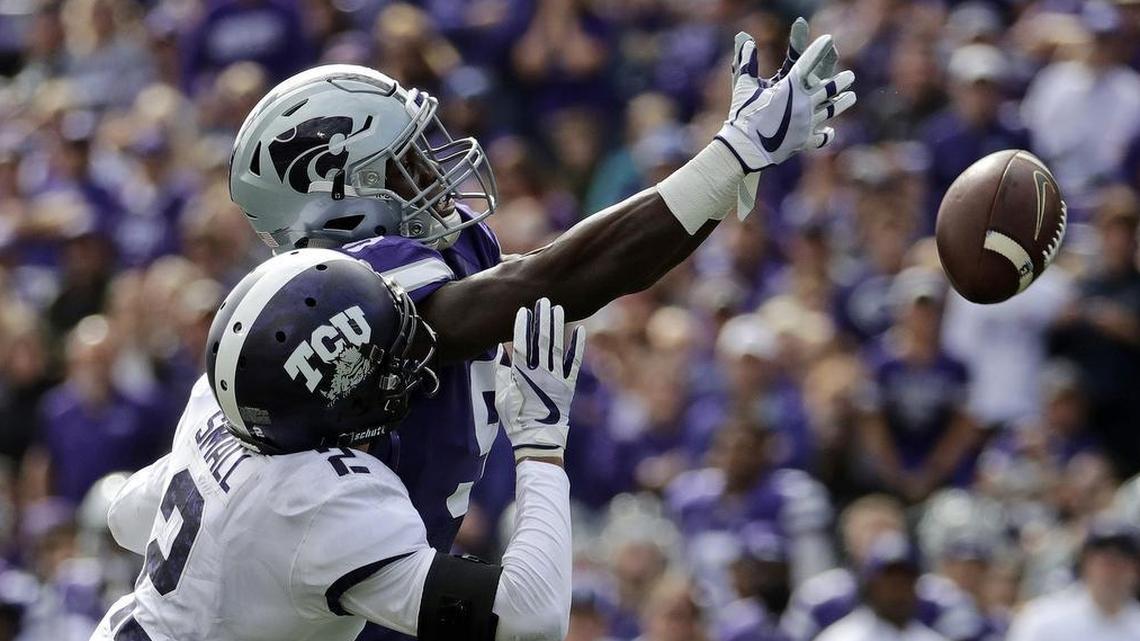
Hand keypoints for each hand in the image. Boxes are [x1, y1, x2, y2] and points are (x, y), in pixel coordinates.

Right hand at [496, 298, 584, 461]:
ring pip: (557, 346)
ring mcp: (556, 378)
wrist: (538, 439)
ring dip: (557, 326)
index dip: (522, 326)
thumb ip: (503, 370)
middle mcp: (540, 373)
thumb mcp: (502, 394)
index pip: (521, 344)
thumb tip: (501, 349)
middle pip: (540, 340)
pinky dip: (577, 346)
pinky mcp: (568, 385)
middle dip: (541, 318)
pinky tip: (580, 329)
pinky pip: (574, 362)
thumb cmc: (515, 418)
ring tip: (556, 308)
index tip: (523, 309)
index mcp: (521, 375)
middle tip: (542, 300)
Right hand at [716, 19, 855, 208]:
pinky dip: (827, 133)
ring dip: (843, 102)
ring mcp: (807, 124)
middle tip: (849, 76)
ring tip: (851, 96)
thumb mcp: (744, 87)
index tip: (828, 39)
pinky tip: (829, 130)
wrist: (744, 149)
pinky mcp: (804, 141)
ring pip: (832, 110)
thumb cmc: (743, 115)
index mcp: (790, 88)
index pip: (808, 62)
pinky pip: (821, 137)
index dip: (818, 49)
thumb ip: (747, 63)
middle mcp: (804, 104)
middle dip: (841, 81)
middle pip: (830, 88)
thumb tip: (745, 41)